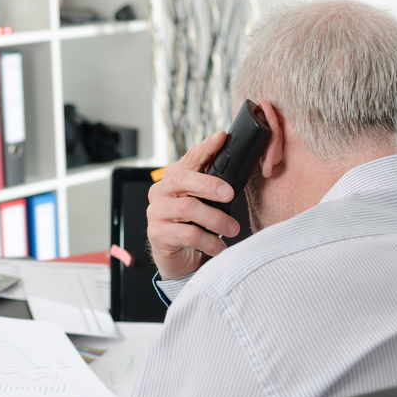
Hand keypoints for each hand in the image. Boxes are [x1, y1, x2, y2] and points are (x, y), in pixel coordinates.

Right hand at [147, 131, 240, 279]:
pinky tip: (220, 247)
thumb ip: (213, 188)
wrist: (178, 258)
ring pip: (187, 208)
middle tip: (230, 194)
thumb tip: (239, 171)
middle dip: (209, 184)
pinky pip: (187, 234)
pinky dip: (208, 241)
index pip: (189, 159)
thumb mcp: (204, 203)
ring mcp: (156, 213)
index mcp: (173, 179)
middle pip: (182, 180)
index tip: (222, 138)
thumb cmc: (194, 226)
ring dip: (215, 219)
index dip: (205, 148)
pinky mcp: (157, 234)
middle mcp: (161, 192)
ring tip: (233, 229)